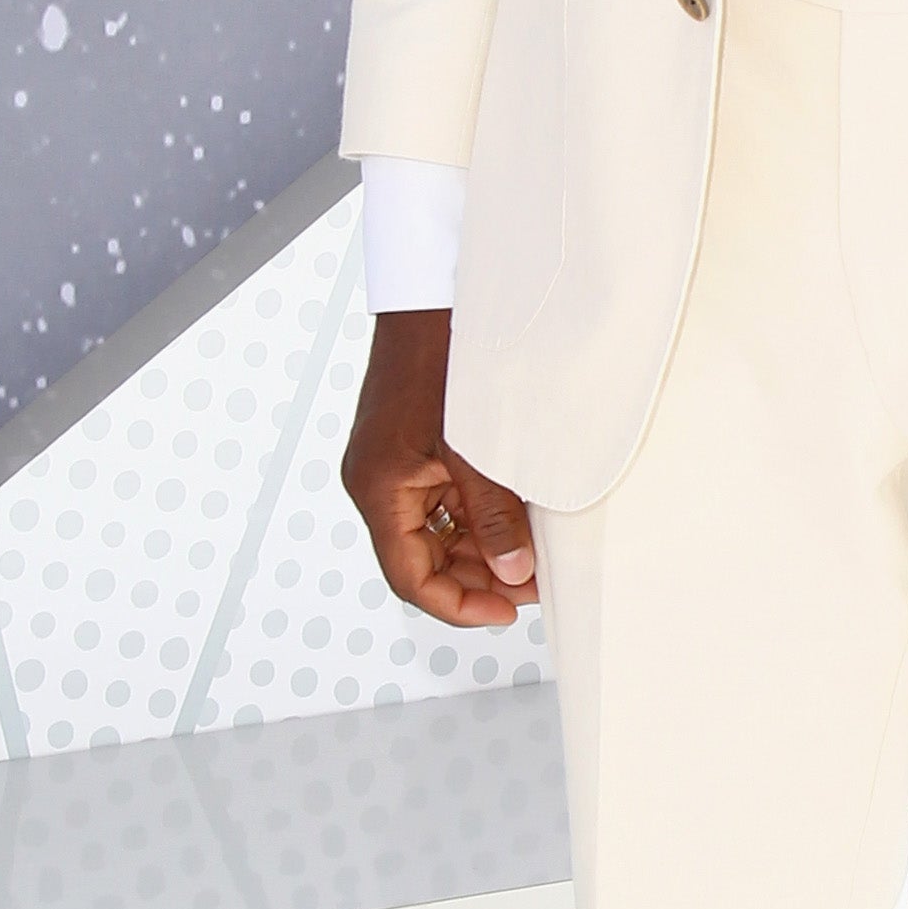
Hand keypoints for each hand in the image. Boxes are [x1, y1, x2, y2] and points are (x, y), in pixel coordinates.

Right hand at [340, 307, 538, 630]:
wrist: (432, 296)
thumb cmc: (444, 358)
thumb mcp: (477, 450)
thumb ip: (495, 517)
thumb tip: (513, 573)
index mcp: (379, 489)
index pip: (411, 578)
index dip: (458, 606)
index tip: (505, 612)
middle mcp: (376, 484)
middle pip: (421, 560)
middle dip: (476, 578)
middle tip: (531, 582)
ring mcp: (391, 467)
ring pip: (433, 533)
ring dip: (478, 549)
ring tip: (529, 553)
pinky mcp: (408, 450)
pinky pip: (438, 502)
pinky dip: (473, 517)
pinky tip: (513, 518)